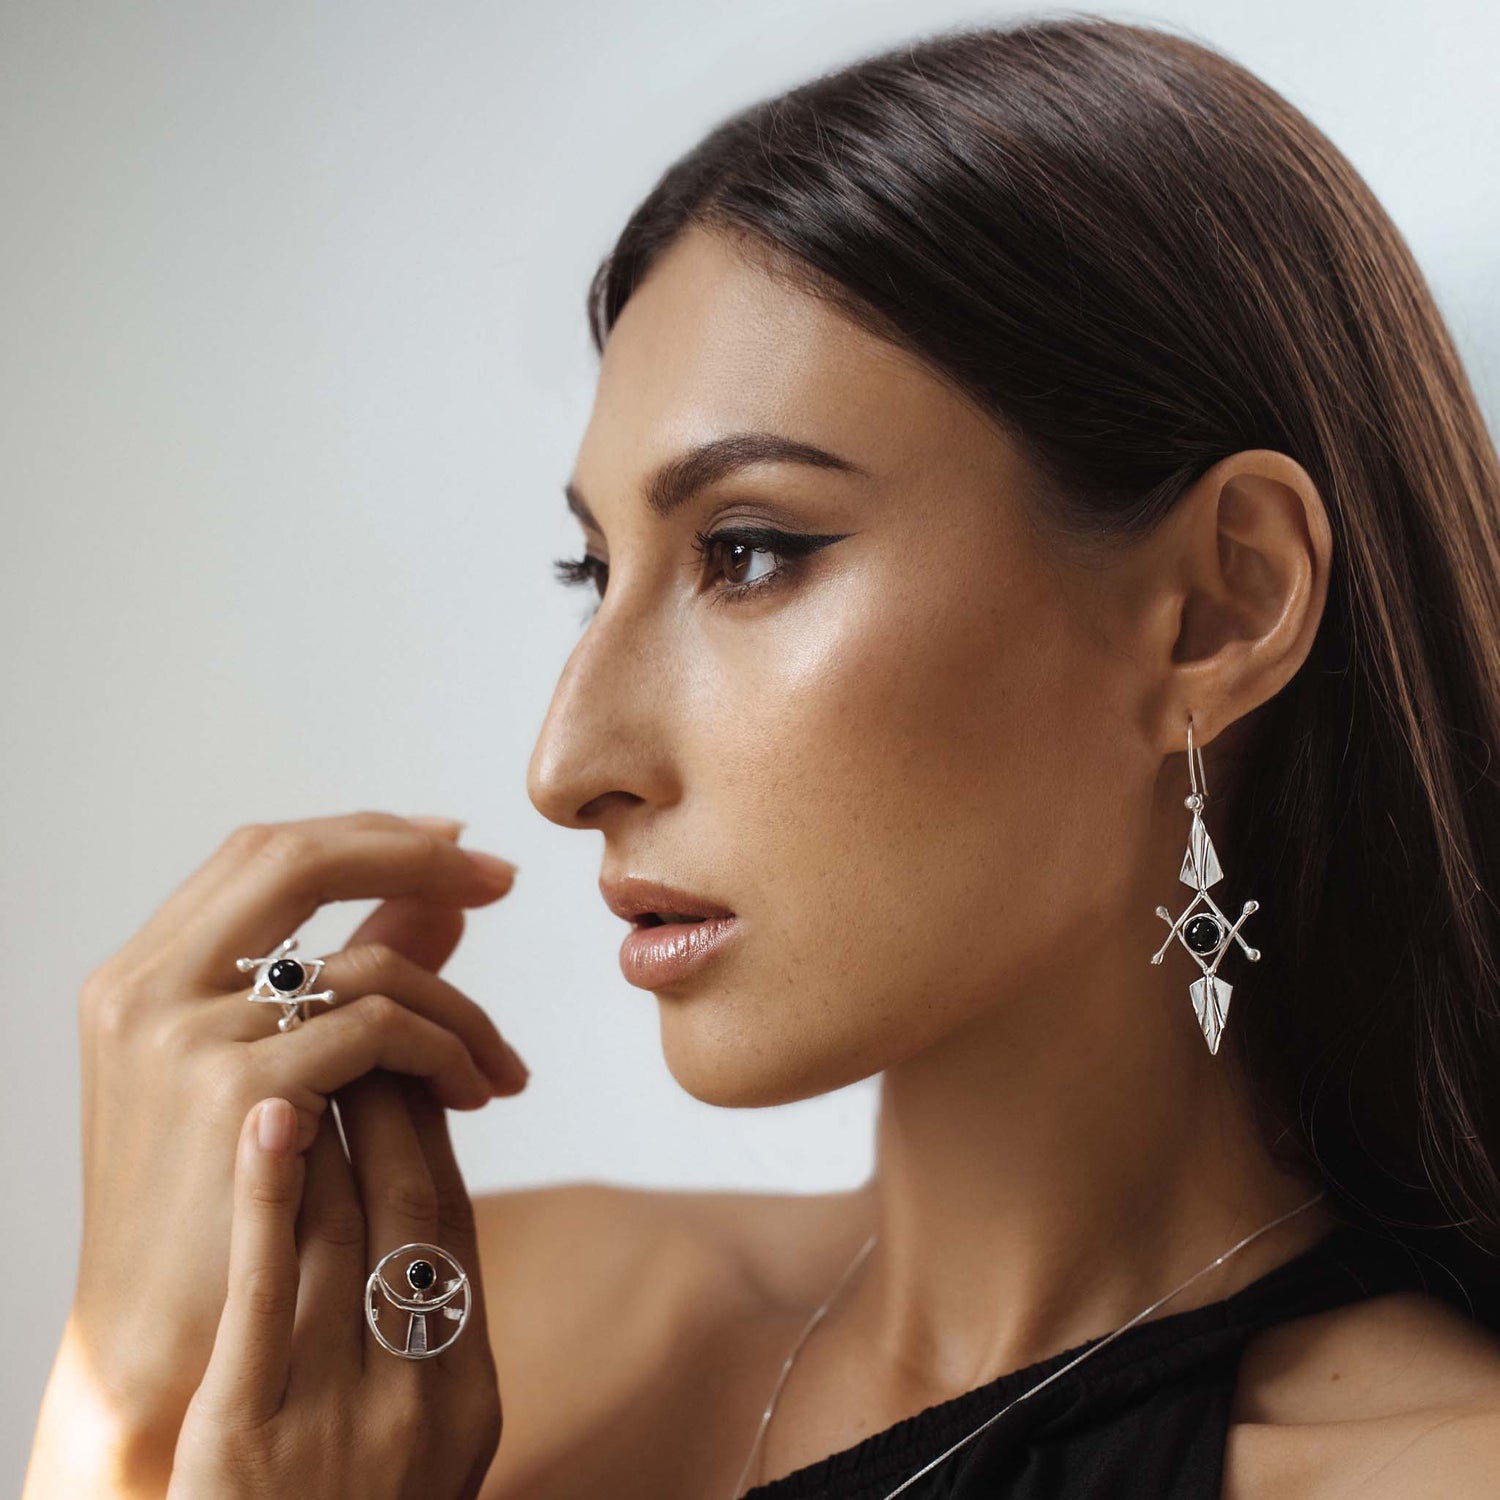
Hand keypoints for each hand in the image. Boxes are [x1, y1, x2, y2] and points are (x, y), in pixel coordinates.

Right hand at [32, 810, 524, 1492]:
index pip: (263, 853)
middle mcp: (147, 987)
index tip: (454, 842)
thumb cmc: (216, 1208)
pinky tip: (475, 1093)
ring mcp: (185, 1035)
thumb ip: (347, 975)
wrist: (160, 1345)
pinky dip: (445, 1051)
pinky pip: (379, 1030)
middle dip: (416, 856)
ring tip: (500, 1065)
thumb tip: (445, 900)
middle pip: (298, 859)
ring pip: (365, 963)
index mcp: (140, 974)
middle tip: (501, 878)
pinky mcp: (237, 1090)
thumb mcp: (264, 1074)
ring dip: (458, 1007)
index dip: (367, 835)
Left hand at [169, 1082, 500, 1498]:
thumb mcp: (427, 1452)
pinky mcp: (249, 1430)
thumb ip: (435, 1347)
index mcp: (468, 1391)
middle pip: (412, 1206)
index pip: (457, 1225)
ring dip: (331, 1125)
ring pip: (343, 1228)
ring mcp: (339, 1409)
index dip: (438, 1130)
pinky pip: (268, 1289)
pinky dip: (272, 1192)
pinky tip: (267, 1116)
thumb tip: (429, 1227)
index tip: (416, 1064)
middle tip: (367, 1024)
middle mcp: (419, 1391)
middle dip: (395, 1099)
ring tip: (310, 1047)